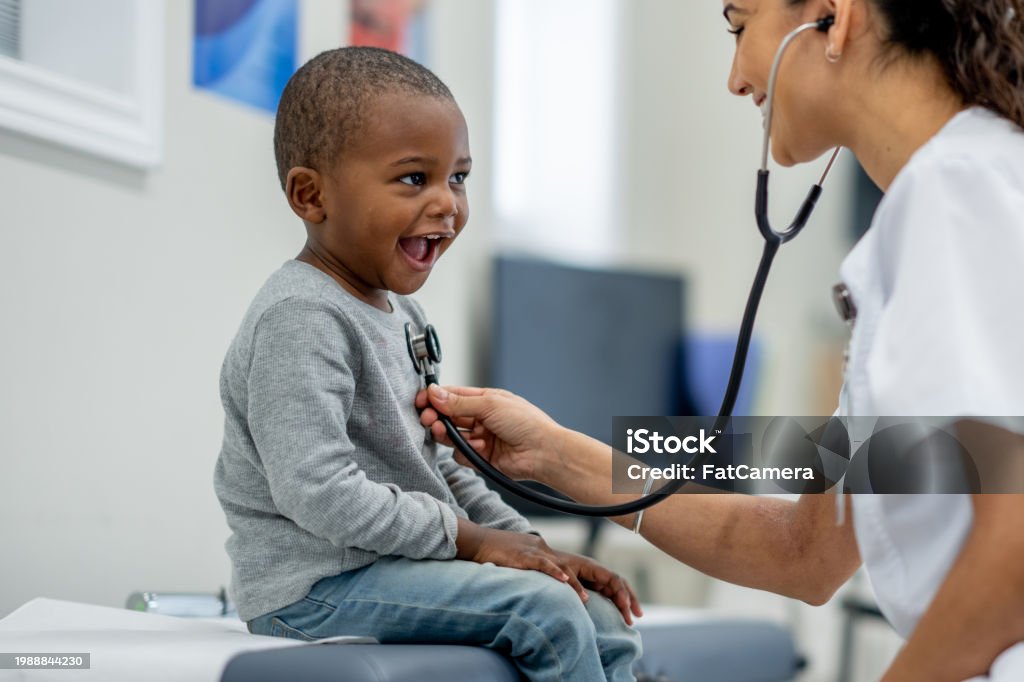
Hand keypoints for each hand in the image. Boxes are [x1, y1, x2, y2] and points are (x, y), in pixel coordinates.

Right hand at [416, 385, 561, 481]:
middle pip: (449, 417)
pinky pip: (461, 455)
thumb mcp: (490, 404)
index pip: (453, 396)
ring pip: (452, 436)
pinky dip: (466, 452)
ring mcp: (481, 439)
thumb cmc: (526, 423)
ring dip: (446, 434)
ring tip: (444, 431)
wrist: (543, 452)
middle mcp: (482, 419)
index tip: (421, 401)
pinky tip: (479, 448)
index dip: (435, 398)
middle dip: (437, 417)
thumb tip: (434, 393)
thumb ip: (459, 402)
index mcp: (485, 400)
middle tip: (428, 418)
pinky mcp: (481, 458)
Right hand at [455, 519, 641, 623]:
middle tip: (632, 612)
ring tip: (594, 604)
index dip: (620, 590)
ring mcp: (544, 555)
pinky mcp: (526, 557)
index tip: (633, 610)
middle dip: (618, 591)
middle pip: (597, 571)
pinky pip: (544, 566)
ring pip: (572, 570)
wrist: (482, 542)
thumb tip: (567, 588)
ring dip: (584, 587)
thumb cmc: (508, 555)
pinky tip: (566, 584)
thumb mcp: (536, 567)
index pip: (600, 574)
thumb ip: (553, 575)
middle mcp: (559, 556)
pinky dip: (556, 574)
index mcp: (564, 561)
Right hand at [456, 520, 587, 599]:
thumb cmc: (491, 552)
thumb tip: (531, 584)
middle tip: (590, 600)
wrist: (475, 541)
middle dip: (580, 583)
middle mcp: (539, 547)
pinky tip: (563, 580)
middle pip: (566, 565)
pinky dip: (554, 572)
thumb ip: (525, 567)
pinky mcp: (522, 555)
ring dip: (573, 583)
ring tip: (584, 599)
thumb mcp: (513, 558)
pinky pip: (542, 563)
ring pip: (559, 566)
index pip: (561, 563)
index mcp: (538, 548)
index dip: (575, 578)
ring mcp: (532, 550)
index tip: (585, 593)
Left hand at [553, 550, 643, 624]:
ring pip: (616, 591)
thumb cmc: (555, 565)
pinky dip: (616, 604)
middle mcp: (598, 572)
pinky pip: (609, 595)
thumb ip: (575, 585)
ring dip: (625, 604)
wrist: (546, 560)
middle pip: (620, 585)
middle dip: (630, 599)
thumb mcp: (565, 574)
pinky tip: (620, 614)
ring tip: (631, 620)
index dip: (621, 592)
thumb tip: (586, 600)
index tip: (625, 606)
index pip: (614, 579)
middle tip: (638, 615)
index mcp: (593, 567)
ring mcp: (597, 579)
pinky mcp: (593, 585)